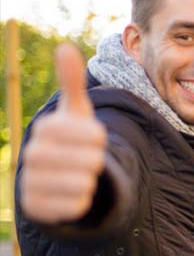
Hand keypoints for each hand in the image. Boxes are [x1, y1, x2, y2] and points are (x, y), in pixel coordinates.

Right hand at [20, 43, 105, 223]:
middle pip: (90, 161)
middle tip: (89, 160)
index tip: (95, 139)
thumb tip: (65, 47)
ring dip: (90, 181)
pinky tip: (74, 194)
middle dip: (97, 161)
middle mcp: (32, 155)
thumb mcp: (77, 113)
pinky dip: (82, 201)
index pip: (92, 134)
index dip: (101, 139)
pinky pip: (75, 206)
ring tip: (81, 175)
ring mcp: (31, 182)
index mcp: (46, 129)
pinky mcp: (35, 208)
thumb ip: (72, 83)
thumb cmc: (73, 140)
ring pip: (83, 185)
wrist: (56, 176)